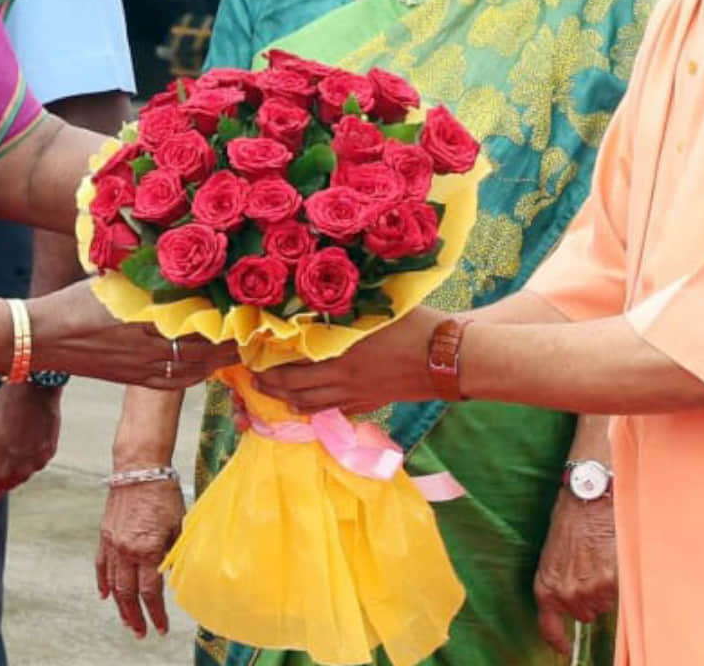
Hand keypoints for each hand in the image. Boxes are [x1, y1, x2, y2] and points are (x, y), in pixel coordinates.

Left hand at [0, 383, 60, 501]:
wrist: (33, 391)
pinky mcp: (49, 453)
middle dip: (0, 473)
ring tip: (13, 436)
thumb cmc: (2, 411)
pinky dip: (31, 453)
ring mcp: (36, 464)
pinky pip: (36, 461)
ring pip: (22, 474)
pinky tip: (27, 434)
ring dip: (16, 463)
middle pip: (6, 485)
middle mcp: (18, 473)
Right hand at [30, 281, 235, 387]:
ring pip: (194, 366)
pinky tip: (208, 367)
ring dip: (219, 358)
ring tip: (239, 348)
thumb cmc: (73, 300)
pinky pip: (175, 382)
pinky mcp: (134, 380)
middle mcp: (148, 344)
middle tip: (254, 327)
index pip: (198, 316)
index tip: (247, 304)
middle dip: (231, 337)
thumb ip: (143, 271)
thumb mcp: (110, 278)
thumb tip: (173, 254)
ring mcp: (142, 366)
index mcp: (144, 314)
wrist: (41, 336)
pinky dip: (197, 374)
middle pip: (203, 344)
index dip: (226, 313)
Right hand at [95, 477, 184, 637]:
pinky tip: (104, 595)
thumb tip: (174, 577)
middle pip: (128, 594)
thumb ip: (175, 553)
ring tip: (127, 621)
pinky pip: (101, 565)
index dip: (156, 613)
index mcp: (147, 548)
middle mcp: (126, 549)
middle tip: (142, 632)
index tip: (161, 627)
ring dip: (119, 606)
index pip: (150, 592)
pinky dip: (102, 581)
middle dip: (135, 617)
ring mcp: (112, 543)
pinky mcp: (104, 534)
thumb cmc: (163, 493)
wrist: (139, 468)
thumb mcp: (177, 524)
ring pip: (113, 584)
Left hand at [254, 306, 443, 412]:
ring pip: (313, 406)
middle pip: (295, 390)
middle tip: (253, 380)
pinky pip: (337, 410)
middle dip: (270, 386)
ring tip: (274, 395)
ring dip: (289, 401)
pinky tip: (312, 403)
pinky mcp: (374, 402)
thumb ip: (349, 306)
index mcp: (342, 354)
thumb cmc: (419, 325)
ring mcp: (360, 395)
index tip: (252, 358)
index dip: (269, 365)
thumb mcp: (380, 308)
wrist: (451, 358)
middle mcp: (345, 380)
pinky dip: (317, 408)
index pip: (293, 367)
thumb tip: (322, 292)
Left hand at [533, 492, 617, 651]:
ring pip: (606, 604)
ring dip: (608, 587)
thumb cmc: (570, 519)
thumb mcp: (554, 555)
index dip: (558, 639)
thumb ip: (561, 582)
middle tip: (592, 566)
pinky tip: (616, 559)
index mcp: (546, 587)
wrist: (586, 497)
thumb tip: (575, 601)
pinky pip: (622, 594)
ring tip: (603, 556)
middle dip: (590, 595)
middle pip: (586, 613)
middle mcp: (567, 594)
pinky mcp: (612, 582)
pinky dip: (622, 581)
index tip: (564, 648)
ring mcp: (590, 590)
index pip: (549, 627)